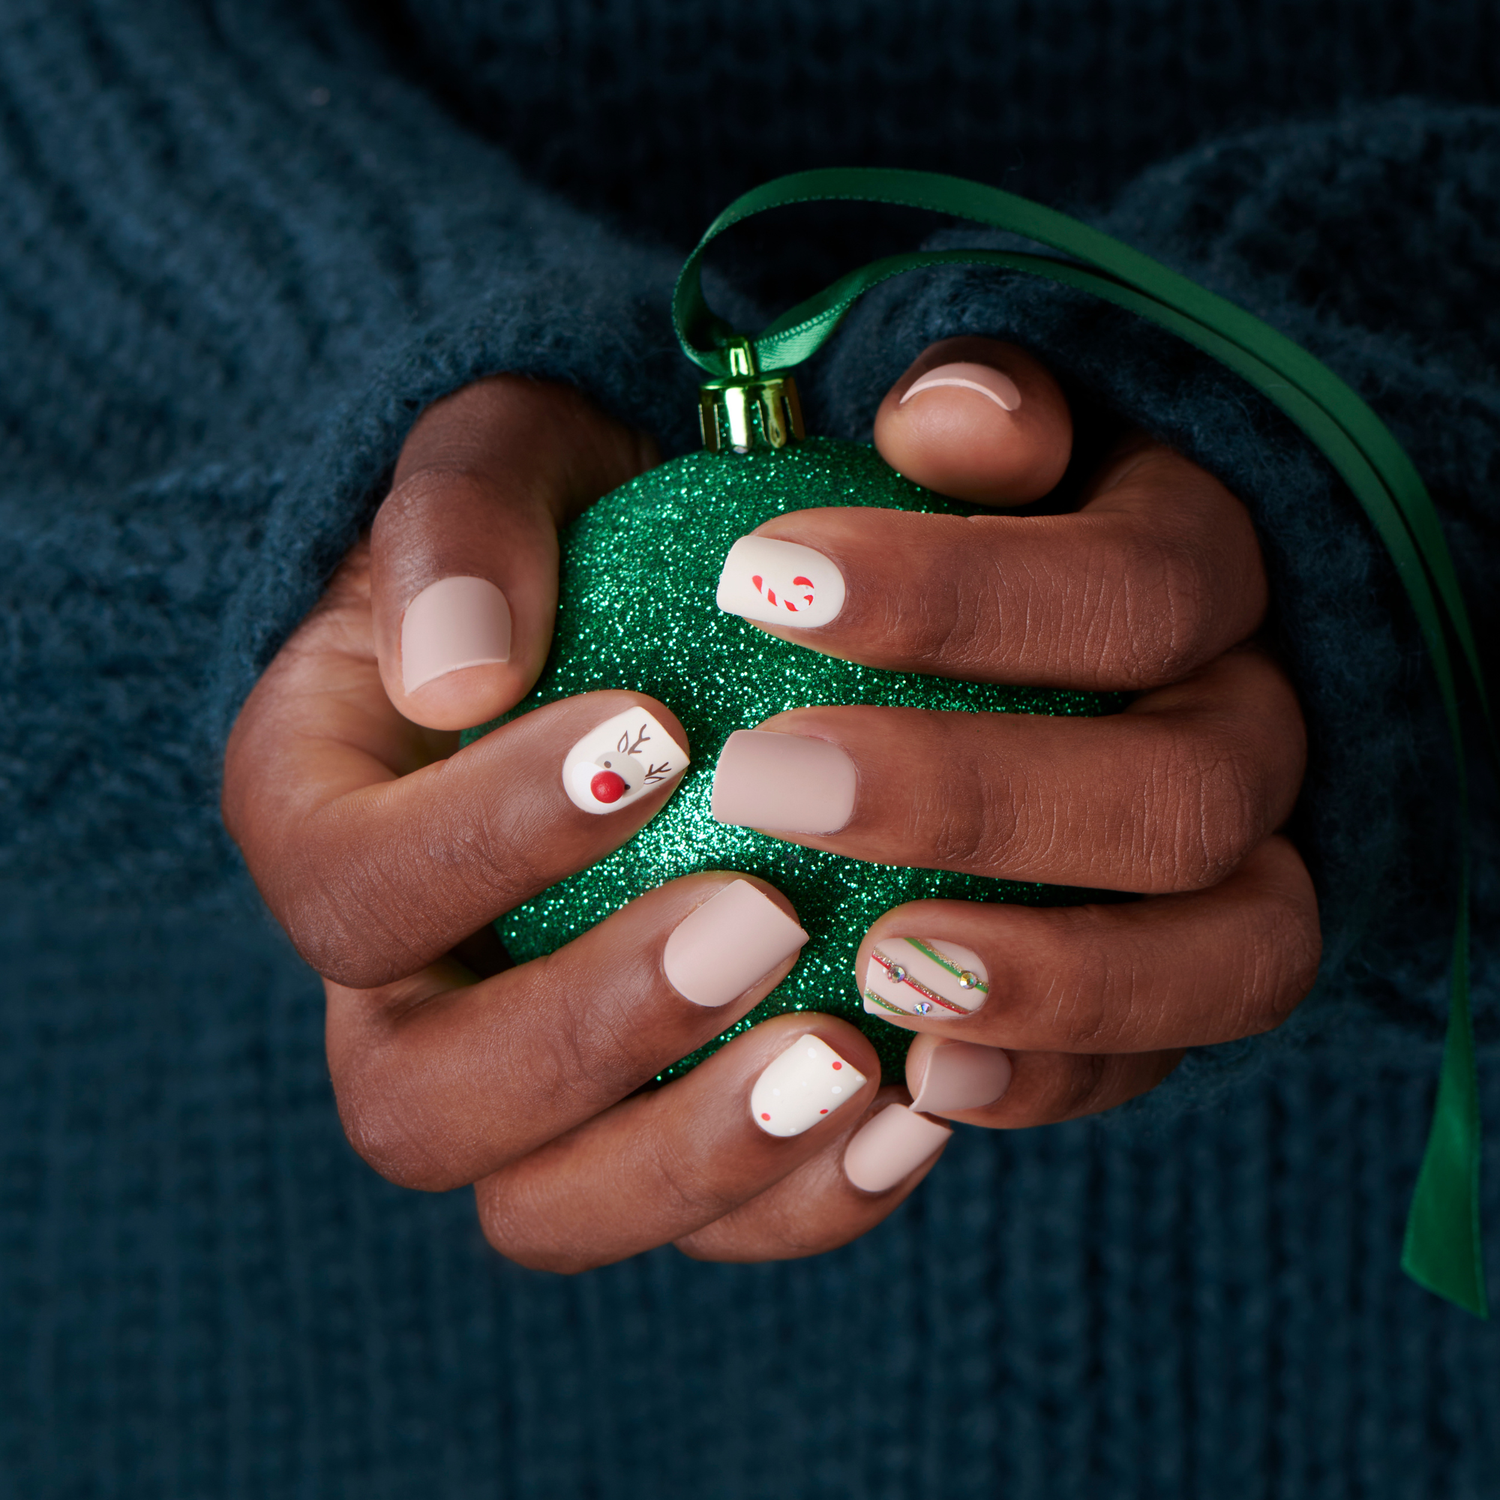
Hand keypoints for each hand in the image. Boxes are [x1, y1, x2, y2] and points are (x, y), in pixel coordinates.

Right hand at [223, 377, 947, 1271]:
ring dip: (697, 1158)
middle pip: (422, 1099)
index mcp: (325, 833)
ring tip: (852, 1059)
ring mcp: (516, 1086)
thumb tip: (456, 674)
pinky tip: (918, 1107)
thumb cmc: (558, 530)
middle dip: (594, 1031)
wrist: (636, 620)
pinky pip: (694, 1222)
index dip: (484, 841)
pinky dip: (802, 1197)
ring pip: (548, 1208)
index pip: (352, 884)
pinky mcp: (640, 1128)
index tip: (660, 739)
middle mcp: (395, 993)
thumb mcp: (502, 462)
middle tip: (766, 918)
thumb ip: (460, 523)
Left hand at [695, 336, 1319, 1208]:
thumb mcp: (938, 451)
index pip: (1135, 584)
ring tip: (872, 969)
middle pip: (1187, 785)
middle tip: (765, 780)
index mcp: (1197, 571)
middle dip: (975, 794)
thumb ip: (961, 418)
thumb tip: (953, 417)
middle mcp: (1253, 725)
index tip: (760, 582)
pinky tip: (921, 1085)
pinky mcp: (1192, 987)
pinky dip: (1058, 1080)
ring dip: (1057, 976)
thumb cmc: (928, 540)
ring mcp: (1247, 872)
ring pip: (1235, 951)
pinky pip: (1168, 1058)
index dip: (963, 592)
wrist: (985, 661)